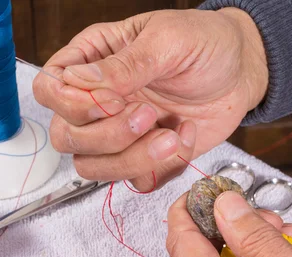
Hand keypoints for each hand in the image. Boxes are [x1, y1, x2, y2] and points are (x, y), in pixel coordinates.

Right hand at [33, 8, 267, 190]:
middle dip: (108, 135)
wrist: (242, 72)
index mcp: (93, 60)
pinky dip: (160, 170)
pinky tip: (183, 138)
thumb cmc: (206, 43)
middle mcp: (100, 100)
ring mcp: (121, 132)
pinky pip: (136, 181)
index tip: (114, 101)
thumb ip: (124, 65)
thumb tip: (78, 82)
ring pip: (94, 167)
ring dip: (133, 159)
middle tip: (149, 115)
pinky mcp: (147, 156)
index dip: (71, 105)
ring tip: (171, 135)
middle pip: (66, 137)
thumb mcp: (168, 40)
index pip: (49, 90)